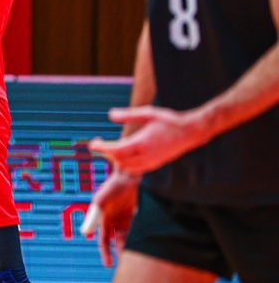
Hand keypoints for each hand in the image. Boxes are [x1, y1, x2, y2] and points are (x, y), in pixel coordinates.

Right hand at [82, 169, 139, 267]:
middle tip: (126, 266)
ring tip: (138, 258)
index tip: (108, 266)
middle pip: (115, 241)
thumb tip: (85, 233)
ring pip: (127, 237)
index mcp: (102, 219)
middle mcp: (112, 220)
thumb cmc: (112, 187)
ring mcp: (124, 217)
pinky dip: (138, 237)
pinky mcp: (134, 214)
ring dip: (130, 247)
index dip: (105, 253)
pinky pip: (135, 230)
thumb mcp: (100, 202)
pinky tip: (144, 245)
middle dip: (119, 253)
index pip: (103, 241)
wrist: (128, 175)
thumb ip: (93, 217)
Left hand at [89, 105, 209, 174]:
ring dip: (116, 160)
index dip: (101, 148)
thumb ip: (128, 115)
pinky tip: (124, 154)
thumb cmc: (169, 120)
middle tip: (99, 144)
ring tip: (110, 149)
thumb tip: (110, 115)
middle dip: (107, 153)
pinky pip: (136, 169)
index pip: (115, 150)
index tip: (92, 144)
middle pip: (119, 160)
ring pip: (127, 167)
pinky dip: (126, 164)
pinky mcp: (156, 164)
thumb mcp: (148, 113)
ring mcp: (151, 162)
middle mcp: (146, 156)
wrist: (191, 132)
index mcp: (142, 143)